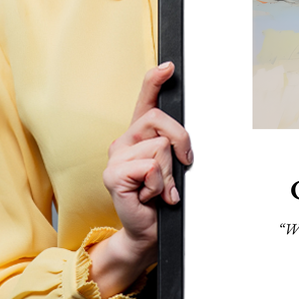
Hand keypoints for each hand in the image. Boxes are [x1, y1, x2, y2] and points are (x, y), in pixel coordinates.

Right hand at [88, 62, 192, 296]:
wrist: (148, 231)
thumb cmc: (162, 199)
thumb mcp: (173, 167)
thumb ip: (174, 147)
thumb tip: (184, 139)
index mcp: (139, 136)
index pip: (145, 100)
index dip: (155, 80)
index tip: (169, 66)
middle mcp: (124, 141)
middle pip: (160, 120)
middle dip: (181, 142)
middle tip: (182, 166)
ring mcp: (115, 157)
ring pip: (160, 147)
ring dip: (169, 173)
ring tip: (160, 189)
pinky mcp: (113, 175)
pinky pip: (150, 167)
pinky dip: (159, 185)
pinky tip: (150, 197)